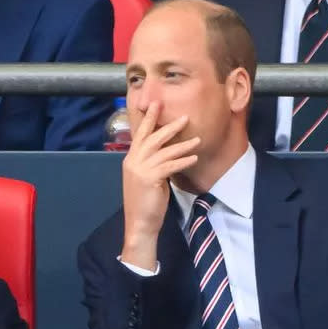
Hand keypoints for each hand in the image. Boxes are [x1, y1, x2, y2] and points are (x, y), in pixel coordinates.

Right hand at [121, 102, 199, 269]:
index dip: (148, 119)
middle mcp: (133, 161)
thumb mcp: (145, 179)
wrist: (139, 223)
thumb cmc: (145, 204)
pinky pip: (169, 165)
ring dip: (182, 144)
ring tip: (197, 139)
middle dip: (168, 126)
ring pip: (163, 151)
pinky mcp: (149, 178)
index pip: (140, 135)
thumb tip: (165, 154)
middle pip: (152, 138)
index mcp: (130, 160)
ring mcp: (140, 169)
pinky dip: (182, 160)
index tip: (155, 104)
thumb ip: (151, 165)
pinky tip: (193, 157)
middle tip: (184, 117)